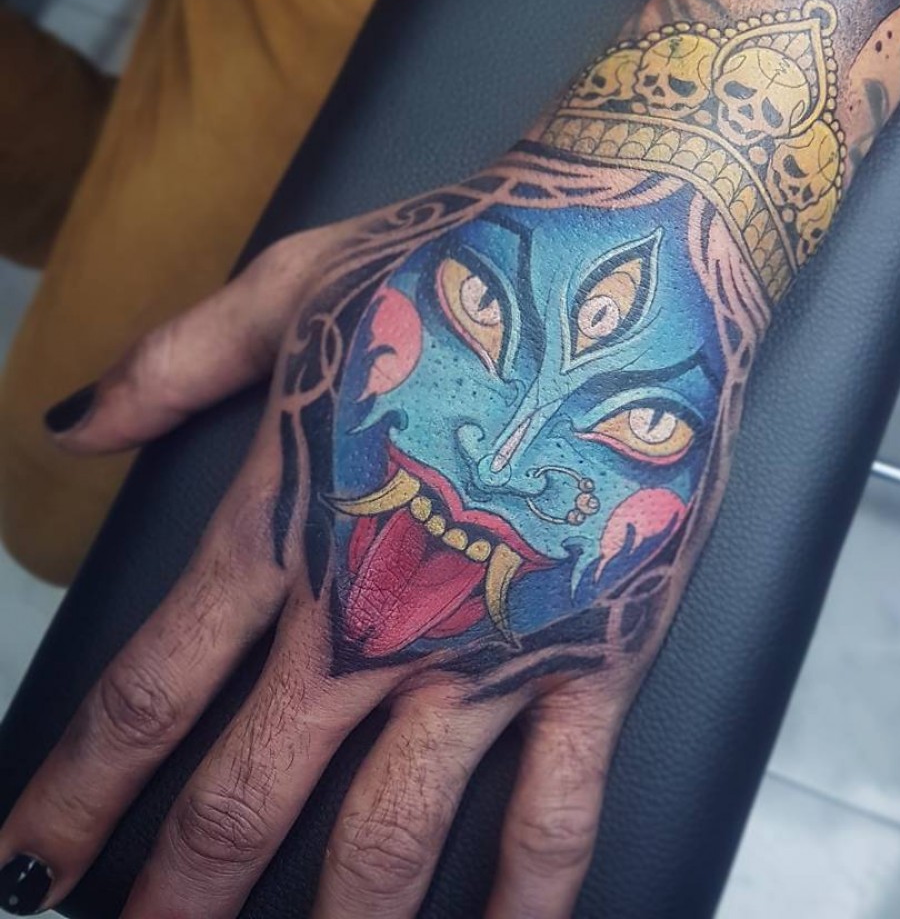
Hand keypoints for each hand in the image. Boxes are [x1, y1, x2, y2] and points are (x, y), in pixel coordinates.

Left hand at [0, 147, 760, 917]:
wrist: (631, 253)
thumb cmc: (465, 259)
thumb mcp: (298, 282)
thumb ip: (174, 362)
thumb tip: (66, 426)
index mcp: (292, 519)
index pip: (149, 694)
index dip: (74, 796)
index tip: (27, 868)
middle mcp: (378, 610)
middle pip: (245, 795)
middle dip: (173, 894)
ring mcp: (493, 648)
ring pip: (386, 840)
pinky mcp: (598, 654)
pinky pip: (558, 812)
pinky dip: (524, 904)